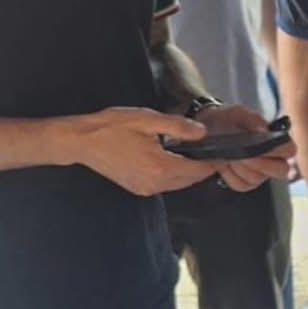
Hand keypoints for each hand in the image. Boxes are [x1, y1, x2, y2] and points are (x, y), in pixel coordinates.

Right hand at [66, 106, 215, 195]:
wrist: (82, 141)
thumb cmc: (112, 127)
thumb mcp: (147, 120)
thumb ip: (178, 127)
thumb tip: (203, 132)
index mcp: (160, 167)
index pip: (199, 170)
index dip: (214, 162)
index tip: (225, 152)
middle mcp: (155, 183)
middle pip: (191, 180)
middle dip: (204, 167)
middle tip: (215, 152)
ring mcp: (146, 189)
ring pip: (180, 184)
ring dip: (190, 172)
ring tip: (198, 154)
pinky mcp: (138, 189)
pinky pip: (166, 185)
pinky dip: (176, 175)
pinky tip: (176, 160)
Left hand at [198, 104, 295, 192]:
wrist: (209, 129)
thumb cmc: (229, 120)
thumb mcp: (239, 113)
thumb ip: (252, 119)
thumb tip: (263, 131)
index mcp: (277, 142)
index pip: (289, 150)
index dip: (279, 150)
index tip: (261, 144)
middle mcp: (272, 161)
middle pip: (281, 170)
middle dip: (260, 163)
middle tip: (242, 154)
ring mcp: (259, 174)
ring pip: (257, 178)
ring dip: (241, 167)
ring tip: (229, 154)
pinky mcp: (244, 183)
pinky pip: (240, 184)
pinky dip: (229, 174)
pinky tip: (224, 163)